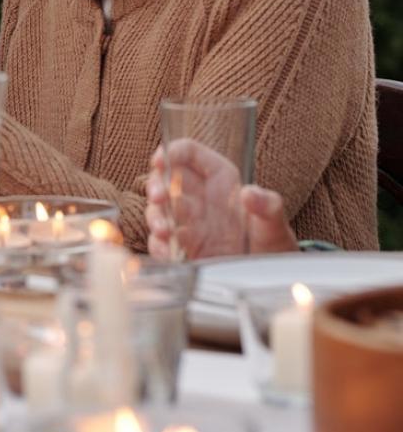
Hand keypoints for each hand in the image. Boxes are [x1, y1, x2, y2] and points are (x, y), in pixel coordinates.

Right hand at [146, 140, 297, 258]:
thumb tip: (250, 194)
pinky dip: (160, 246)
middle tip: (159, 197)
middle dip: (156, 185)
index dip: (172, 152)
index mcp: (220, 180)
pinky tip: (170, 253)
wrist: (270, 280)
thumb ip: (268, 205)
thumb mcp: (276, 225)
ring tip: (166, 231)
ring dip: (156, 217)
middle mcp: (199, 197)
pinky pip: (160, 241)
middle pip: (165, 179)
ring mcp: (187, 222)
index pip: (190, 154)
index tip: (160, 161)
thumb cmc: (273, 245)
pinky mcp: (181, 246)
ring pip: (159, 209)